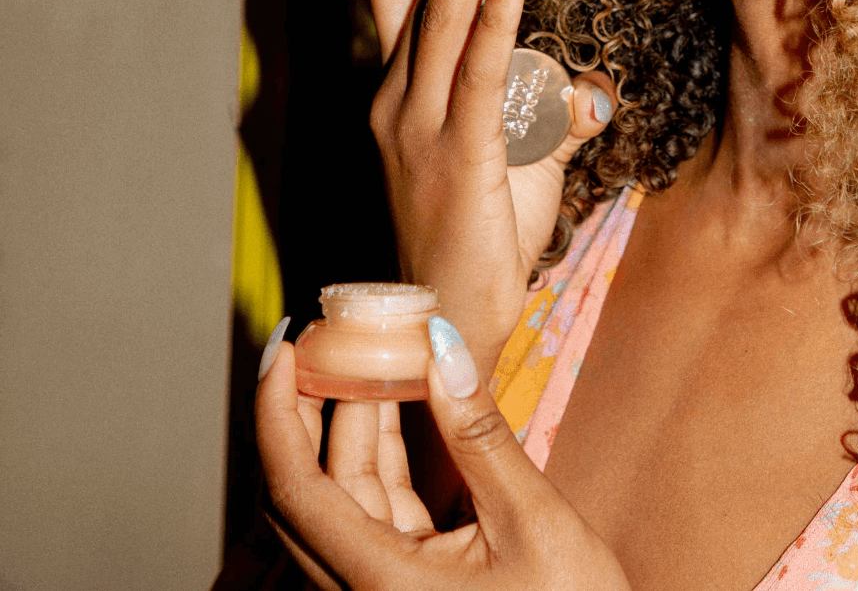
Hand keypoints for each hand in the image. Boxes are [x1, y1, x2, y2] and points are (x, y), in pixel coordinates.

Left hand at [256, 317, 632, 590]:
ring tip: (372, 356)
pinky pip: (376, 510)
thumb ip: (480, 435)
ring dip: (352, 426)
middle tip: (325, 341)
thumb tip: (442, 348)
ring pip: (341, 499)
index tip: (284, 350)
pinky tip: (398, 404)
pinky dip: (382, 455)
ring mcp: (383, 588)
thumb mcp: (530, 518)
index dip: (277, 415)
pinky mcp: (408, 582)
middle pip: (306, 493)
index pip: (296, 491)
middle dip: (310, 409)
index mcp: (381, 585)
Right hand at [367, 0, 616, 377]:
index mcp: (403, 88)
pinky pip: (475, 68)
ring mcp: (416, 122)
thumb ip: (542, 119)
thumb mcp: (514, 166)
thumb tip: (588, 92)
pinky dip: (497, 11)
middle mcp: (398, 93)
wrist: (445, 329)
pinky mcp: (455, 153)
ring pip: (443, 8)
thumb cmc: (480, 240)